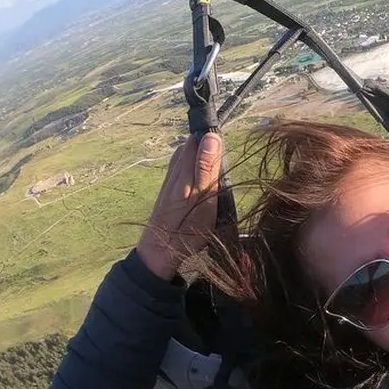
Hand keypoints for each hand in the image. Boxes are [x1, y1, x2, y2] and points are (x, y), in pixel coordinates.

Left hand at [137, 133, 223, 279]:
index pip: (197, 139)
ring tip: (217, 167)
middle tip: (225, 161)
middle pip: (190, 146)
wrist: (160, 252)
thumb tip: (211, 136)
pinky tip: (201, 177)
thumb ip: (207, 167)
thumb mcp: (203, 198)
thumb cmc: (186, 228)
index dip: (212, 138)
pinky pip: (182, 170)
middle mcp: (174, 171)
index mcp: (184, 170)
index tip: (228, 147)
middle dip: (208, 147)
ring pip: (185, 158)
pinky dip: (193, 168)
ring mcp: (170, 181)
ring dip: (200, 157)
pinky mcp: (168, 191)